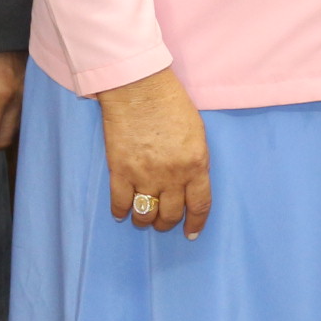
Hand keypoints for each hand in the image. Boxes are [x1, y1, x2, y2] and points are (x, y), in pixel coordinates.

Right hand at [96, 65, 210, 238]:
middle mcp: (172, 175)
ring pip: (145, 214)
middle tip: (163, 222)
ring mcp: (145, 175)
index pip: (199, 205)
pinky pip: (120, 202)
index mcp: (196, 164)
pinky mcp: (120, 170)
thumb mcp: (196, 133)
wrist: (138, 87)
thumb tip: (188, 182)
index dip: (195, 223)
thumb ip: (195, 161)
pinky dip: (121, 211)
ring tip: (142, 217)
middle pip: (170, 214)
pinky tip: (122, 212)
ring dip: (144, 220)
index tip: (190, 233)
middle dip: (167, 223)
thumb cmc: (170, 102)